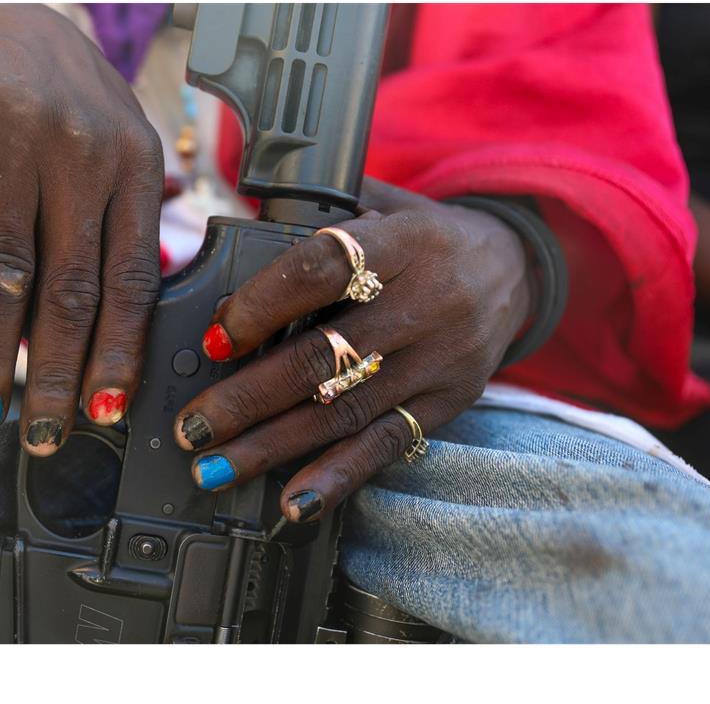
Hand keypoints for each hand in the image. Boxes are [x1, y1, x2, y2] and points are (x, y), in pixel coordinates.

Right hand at [0, 4, 164, 454]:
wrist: (2, 11)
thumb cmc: (66, 98)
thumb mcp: (116, 147)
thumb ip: (123, 223)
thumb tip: (123, 328)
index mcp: (132, 164)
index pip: (132, 277)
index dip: (118, 352)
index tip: (105, 411)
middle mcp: (80, 152)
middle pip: (70, 288)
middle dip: (57, 373)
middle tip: (45, 435)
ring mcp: (11, 139)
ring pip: (5, 272)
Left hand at [172, 178, 533, 521]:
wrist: (516, 268)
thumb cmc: (425, 239)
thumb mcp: (385, 207)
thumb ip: (320, 223)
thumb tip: (231, 240)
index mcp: (402, 241)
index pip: (325, 268)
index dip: (265, 303)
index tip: (218, 338)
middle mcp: (426, 301)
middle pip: (325, 355)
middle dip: (248, 397)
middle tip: (193, 425)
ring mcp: (440, 358)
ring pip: (346, 410)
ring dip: (274, 445)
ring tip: (216, 466)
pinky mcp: (448, 402)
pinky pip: (388, 444)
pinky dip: (337, 476)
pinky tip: (293, 501)